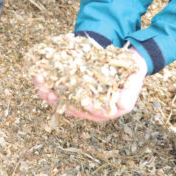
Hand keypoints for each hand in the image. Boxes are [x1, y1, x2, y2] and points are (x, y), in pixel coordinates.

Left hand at [32, 49, 147, 121]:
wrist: (128, 62)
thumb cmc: (132, 74)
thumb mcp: (135, 82)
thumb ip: (129, 94)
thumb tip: (122, 105)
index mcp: (106, 110)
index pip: (93, 112)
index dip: (84, 108)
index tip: (77, 101)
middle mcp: (91, 108)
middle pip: (73, 107)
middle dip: (59, 100)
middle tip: (49, 93)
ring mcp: (82, 98)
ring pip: (63, 99)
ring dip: (50, 92)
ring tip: (40, 84)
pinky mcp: (75, 88)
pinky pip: (61, 88)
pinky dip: (50, 83)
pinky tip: (40, 77)